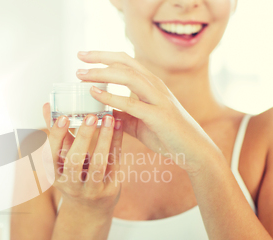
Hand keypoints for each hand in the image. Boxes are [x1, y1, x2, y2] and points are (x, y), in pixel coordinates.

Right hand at [42, 103, 123, 215]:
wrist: (89, 210)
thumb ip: (56, 132)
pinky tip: (119, 127)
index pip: (50, 155)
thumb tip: (46, 105)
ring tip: (110, 119)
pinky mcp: (108, 190)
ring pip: (97, 165)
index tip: (62, 117)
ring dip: (104, 140)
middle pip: (74, 161)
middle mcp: (69, 184)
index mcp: (54, 174)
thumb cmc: (73, 175)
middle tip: (91, 116)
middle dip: (83, 138)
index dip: (56, 136)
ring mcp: (90, 190)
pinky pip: (114, 164)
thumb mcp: (61, 158)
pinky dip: (117, 144)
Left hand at [76, 51, 219, 174]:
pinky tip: (95, 94)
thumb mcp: (139, 122)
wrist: (193, 150)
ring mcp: (158, 99)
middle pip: (125, 62)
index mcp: (151, 84)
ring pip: (128, 76)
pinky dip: (111, 97)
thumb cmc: (166, 135)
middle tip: (79, 57)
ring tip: (82, 75)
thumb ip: (122, 113)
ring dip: (102, 73)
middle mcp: (155, 86)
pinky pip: (132, 103)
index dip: (104, 55)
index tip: (83, 56)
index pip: (126, 61)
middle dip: (100, 58)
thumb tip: (102, 111)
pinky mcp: (159, 115)